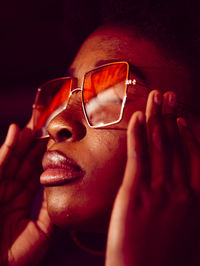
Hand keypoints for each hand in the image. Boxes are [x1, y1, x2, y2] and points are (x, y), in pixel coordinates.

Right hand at [0, 121, 52, 264]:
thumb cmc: (17, 257)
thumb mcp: (43, 231)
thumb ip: (51, 209)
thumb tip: (63, 189)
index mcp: (22, 201)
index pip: (36, 173)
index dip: (46, 158)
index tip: (57, 143)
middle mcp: (10, 191)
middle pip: (25, 162)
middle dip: (36, 144)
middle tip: (47, 125)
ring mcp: (0, 187)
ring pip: (14, 158)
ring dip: (24, 140)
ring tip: (36, 123)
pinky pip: (1, 163)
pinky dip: (8, 146)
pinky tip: (17, 131)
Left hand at [106, 90, 199, 265]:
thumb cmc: (165, 259)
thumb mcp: (185, 228)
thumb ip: (184, 203)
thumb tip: (181, 183)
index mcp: (194, 198)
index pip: (192, 155)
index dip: (186, 133)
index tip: (180, 117)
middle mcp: (179, 190)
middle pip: (175, 144)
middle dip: (170, 116)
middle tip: (167, 96)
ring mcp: (157, 191)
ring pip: (158, 145)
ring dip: (156, 118)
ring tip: (154, 98)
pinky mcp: (134, 194)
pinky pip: (138, 157)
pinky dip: (138, 135)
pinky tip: (137, 118)